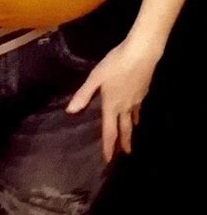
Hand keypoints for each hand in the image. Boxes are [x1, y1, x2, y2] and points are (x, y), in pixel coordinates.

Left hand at [66, 40, 160, 161]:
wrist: (141, 54)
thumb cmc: (115, 64)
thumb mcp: (96, 77)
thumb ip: (84, 94)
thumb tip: (70, 111)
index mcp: (111, 105)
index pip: (109, 130)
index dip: (108, 146)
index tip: (109, 159)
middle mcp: (125, 107)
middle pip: (125, 129)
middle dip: (124, 142)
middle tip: (127, 154)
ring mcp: (136, 100)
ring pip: (134, 119)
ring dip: (132, 130)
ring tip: (132, 136)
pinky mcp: (144, 92)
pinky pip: (139, 108)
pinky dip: (137, 114)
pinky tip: (137, 113)